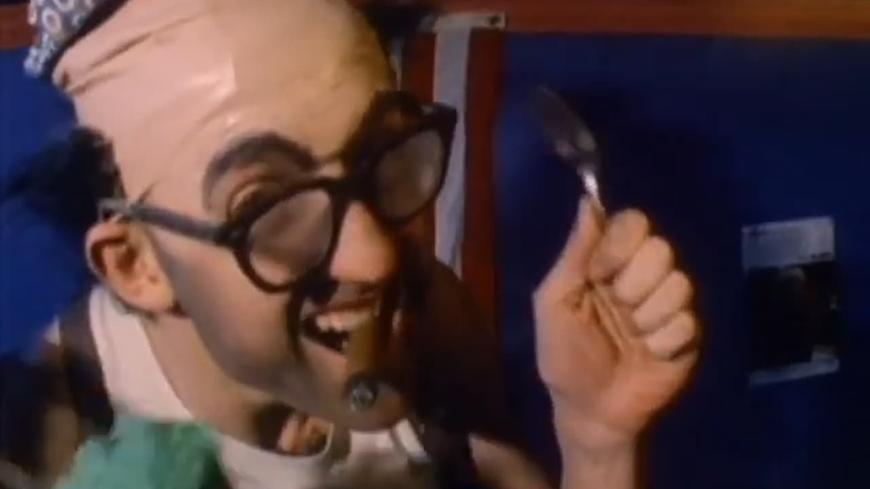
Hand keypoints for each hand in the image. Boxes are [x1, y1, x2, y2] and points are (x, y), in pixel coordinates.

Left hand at [533, 199, 698, 453]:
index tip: (600, 273)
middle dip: (633, 284)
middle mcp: (642, 277)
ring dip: (646, 318)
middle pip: (661, 249)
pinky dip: (660, 343)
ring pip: (679, 284)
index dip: (620, 244)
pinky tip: (647, 355)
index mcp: (608, 263)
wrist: (589, 410)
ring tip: (630, 338)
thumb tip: (588, 201)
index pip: (633, 222)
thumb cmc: (564, 356)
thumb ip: (574, 253)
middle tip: (615, 310)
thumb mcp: (554, 302)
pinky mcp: (687, 335)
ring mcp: (667, 305)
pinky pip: (687, 322)